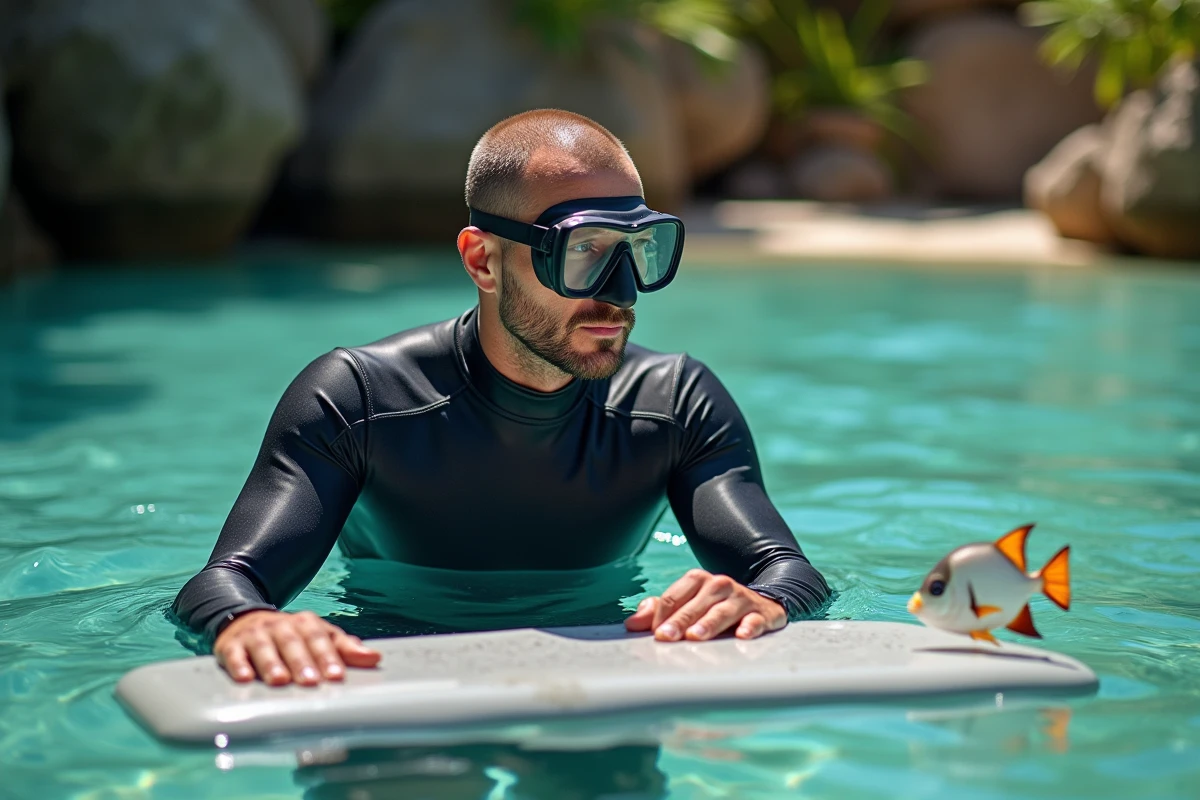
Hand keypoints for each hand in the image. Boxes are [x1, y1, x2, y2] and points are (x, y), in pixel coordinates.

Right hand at [213, 610, 380, 685]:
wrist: (245, 618)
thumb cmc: (290, 636)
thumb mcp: (319, 636)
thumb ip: (345, 648)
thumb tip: (375, 658)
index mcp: (305, 623)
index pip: (319, 638)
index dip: (328, 657)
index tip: (337, 676)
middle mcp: (280, 626)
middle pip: (293, 643)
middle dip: (302, 662)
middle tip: (311, 682)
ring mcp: (255, 634)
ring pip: (264, 647)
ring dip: (272, 664)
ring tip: (280, 681)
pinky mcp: (230, 645)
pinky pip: (234, 654)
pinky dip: (238, 665)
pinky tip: (244, 678)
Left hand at [624, 569, 786, 641]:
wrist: (761, 602)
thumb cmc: (714, 607)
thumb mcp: (687, 605)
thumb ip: (658, 612)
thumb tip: (631, 624)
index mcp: (697, 581)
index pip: (673, 597)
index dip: (661, 616)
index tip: (653, 635)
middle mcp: (719, 585)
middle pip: (695, 604)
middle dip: (679, 621)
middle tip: (665, 638)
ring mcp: (741, 598)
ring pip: (722, 610)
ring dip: (709, 623)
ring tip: (695, 637)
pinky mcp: (762, 613)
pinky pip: (756, 619)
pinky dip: (750, 626)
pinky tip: (742, 635)